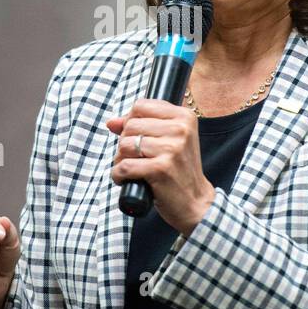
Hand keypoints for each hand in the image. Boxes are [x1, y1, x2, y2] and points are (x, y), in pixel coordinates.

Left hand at [107, 98, 215, 236]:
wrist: (196, 202)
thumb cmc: (179, 170)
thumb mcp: (169, 142)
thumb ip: (141, 126)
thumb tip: (111, 122)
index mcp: (184, 117)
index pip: (141, 106)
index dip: (131, 122)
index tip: (137, 138)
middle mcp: (180, 129)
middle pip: (130, 126)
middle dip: (125, 143)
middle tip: (135, 158)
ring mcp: (172, 149)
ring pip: (125, 145)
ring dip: (121, 160)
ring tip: (132, 169)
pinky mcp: (161, 169)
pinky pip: (124, 166)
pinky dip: (119, 175)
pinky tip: (127, 180)